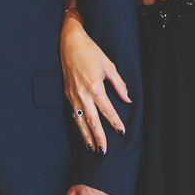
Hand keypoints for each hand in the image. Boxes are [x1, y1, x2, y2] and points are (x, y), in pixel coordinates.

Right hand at [60, 10, 130, 153]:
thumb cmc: (91, 51)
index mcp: (95, 86)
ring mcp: (73, 95)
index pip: (108, 110)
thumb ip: (119, 84)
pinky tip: (83, 134)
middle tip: (104, 151)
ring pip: (80, 121)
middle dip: (99, 137)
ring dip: (86, 136)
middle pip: (92, 121)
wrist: (69, 43)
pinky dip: (79, 126)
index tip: (122, 132)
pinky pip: (74, 114)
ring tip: (93, 148)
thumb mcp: (109, 65)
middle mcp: (82, 94)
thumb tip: (127, 99)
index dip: (115, 122)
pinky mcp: (67, 94)